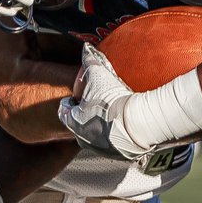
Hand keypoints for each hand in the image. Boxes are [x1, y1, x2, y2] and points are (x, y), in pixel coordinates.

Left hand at [58, 45, 152, 161]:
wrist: (138, 124)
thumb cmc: (113, 100)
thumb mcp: (99, 75)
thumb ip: (89, 61)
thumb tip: (86, 48)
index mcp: (74, 120)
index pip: (64, 112)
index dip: (69, 103)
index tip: (74, 98)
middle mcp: (83, 138)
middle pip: (79, 126)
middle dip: (85, 116)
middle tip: (94, 106)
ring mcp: (100, 148)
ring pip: (95, 138)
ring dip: (101, 127)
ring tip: (112, 116)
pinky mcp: (117, 155)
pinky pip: (113, 145)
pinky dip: (116, 136)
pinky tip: (126, 127)